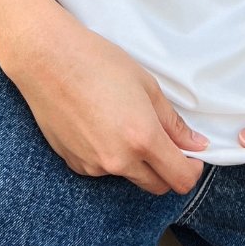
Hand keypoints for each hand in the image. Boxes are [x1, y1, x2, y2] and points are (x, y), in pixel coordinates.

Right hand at [0, 7, 208, 195]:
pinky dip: (110, 156)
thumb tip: (196, 144)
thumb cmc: (98, 62)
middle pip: (156, 186)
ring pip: (128, 176)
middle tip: (163, 140)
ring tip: (124, 122)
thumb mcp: (146, 85)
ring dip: (137, 162)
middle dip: (167, 169)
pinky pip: (102, 169)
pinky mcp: (74, 164)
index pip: (180, 179)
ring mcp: (93, 166)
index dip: (193, 171)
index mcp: (142, 138)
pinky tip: (100, 126)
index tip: (193, 157)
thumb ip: (173, 122)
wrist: (48, 59)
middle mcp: (118, 160)